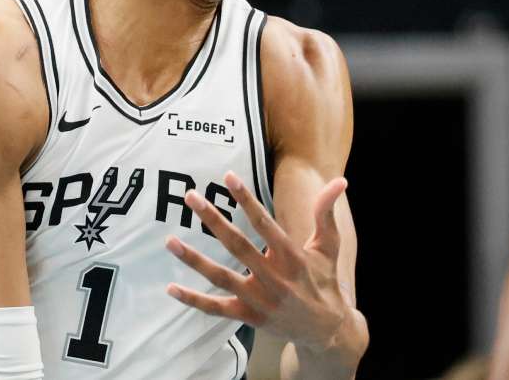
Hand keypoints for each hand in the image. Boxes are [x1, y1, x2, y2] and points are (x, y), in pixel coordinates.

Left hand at [165, 171, 352, 352]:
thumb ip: (326, 213)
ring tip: (169, 242)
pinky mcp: (249, 316)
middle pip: (237, 245)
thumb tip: (339, 180)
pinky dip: (193, 300)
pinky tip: (171, 288)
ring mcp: (259, 300)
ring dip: (194, 259)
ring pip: (221, 277)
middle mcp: (274, 278)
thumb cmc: (324, 280)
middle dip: (213, 219)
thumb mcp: (329, 247)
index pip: (265, 223)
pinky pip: (216, 309)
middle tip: (190, 197)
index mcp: (293, 257)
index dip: (246, 199)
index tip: (228, 177)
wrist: (327, 330)